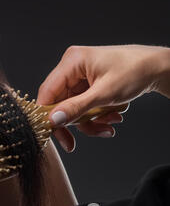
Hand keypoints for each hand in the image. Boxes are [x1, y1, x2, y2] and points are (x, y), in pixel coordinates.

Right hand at [37, 45, 169, 151]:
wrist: (158, 67)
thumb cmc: (136, 71)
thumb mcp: (105, 94)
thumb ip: (77, 108)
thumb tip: (53, 120)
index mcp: (72, 61)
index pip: (47, 92)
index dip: (48, 115)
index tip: (55, 134)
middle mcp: (72, 66)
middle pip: (59, 102)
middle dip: (75, 121)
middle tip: (73, 143)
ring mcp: (79, 75)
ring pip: (71, 107)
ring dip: (88, 121)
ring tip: (108, 125)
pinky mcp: (87, 83)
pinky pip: (82, 105)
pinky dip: (94, 115)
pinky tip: (111, 116)